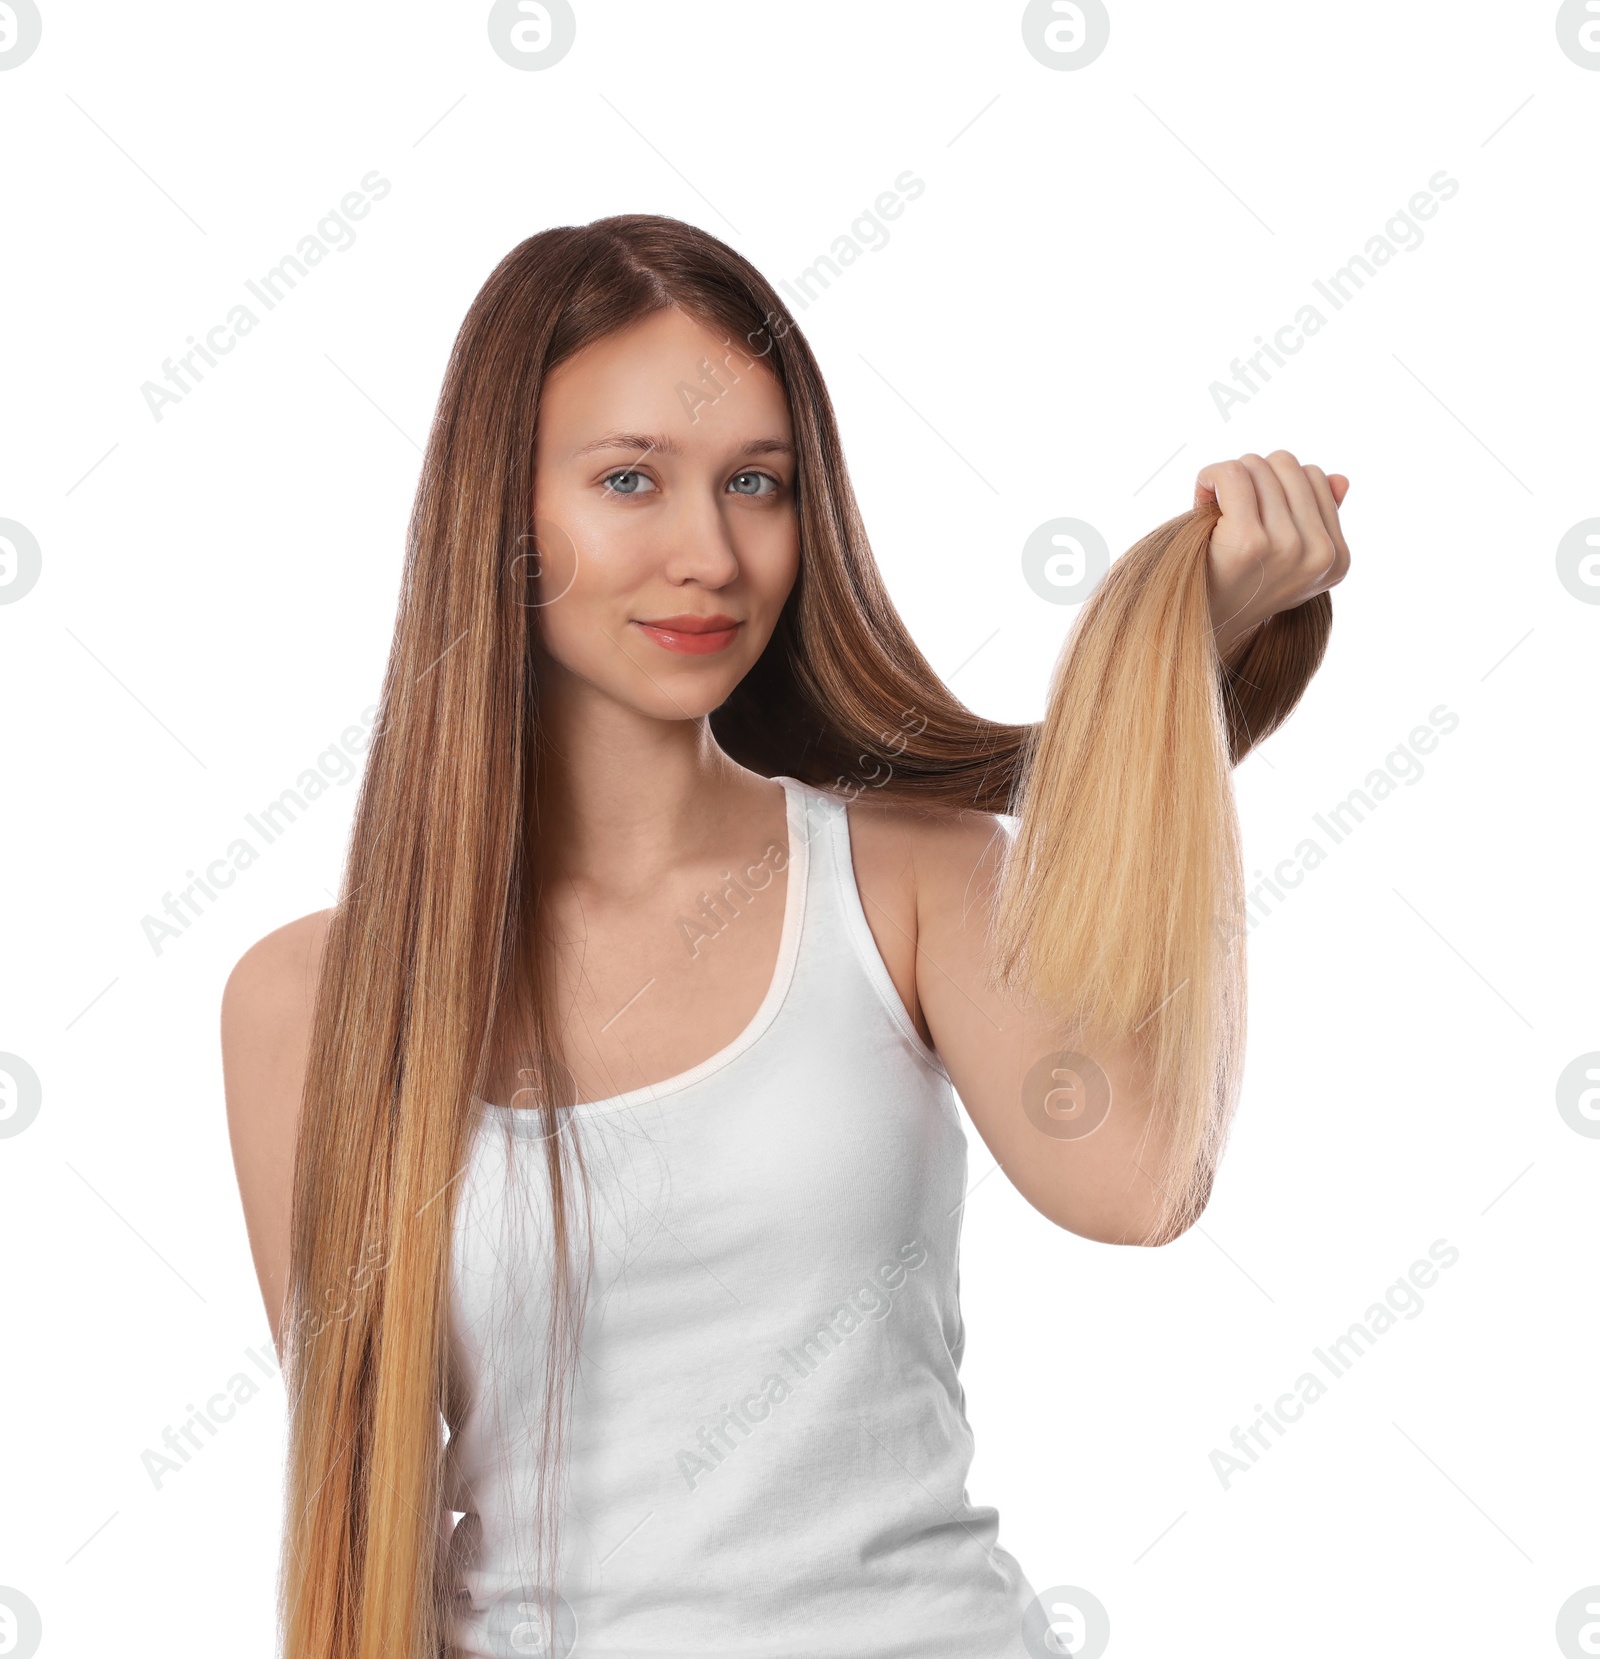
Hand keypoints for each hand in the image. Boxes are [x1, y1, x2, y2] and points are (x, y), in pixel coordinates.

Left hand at [1196, 451, 1350, 658]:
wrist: (1200, 623)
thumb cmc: (1238, 582)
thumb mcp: (1286, 555)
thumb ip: (1314, 518)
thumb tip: (1340, 479)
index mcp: (1337, 558)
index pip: (1316, 478)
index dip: (1277, 482)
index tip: (1254, 508)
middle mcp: (1320, 555)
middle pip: (1287, 465)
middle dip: (1254, 474)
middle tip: (1230, 505)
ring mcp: (1288, 548)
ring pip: (1258, 466)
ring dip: (1229, 477)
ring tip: (1216, 509)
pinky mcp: (1250, 542)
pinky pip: (1234, 475)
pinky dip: (1211, 475)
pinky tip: (1202, 493)